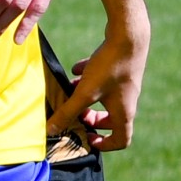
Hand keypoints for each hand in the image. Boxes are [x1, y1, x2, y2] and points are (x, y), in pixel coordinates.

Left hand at [46, 28, 149, 151]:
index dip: (105, 145)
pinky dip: (90, 78)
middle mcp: (128, 100)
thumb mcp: (84, 93)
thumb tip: (50, 130)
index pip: (121, 140)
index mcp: (124, 112)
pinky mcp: (121, 68)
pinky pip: (105, 79)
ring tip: (71, 91)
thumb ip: (67, 112)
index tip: (88, 138)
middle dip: (92, 119)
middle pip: (112, 119)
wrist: (129, 35)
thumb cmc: (109, 68)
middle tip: (78, 115)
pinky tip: (76, 68)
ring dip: (88, 98)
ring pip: (106, 98)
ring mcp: (125, 83)